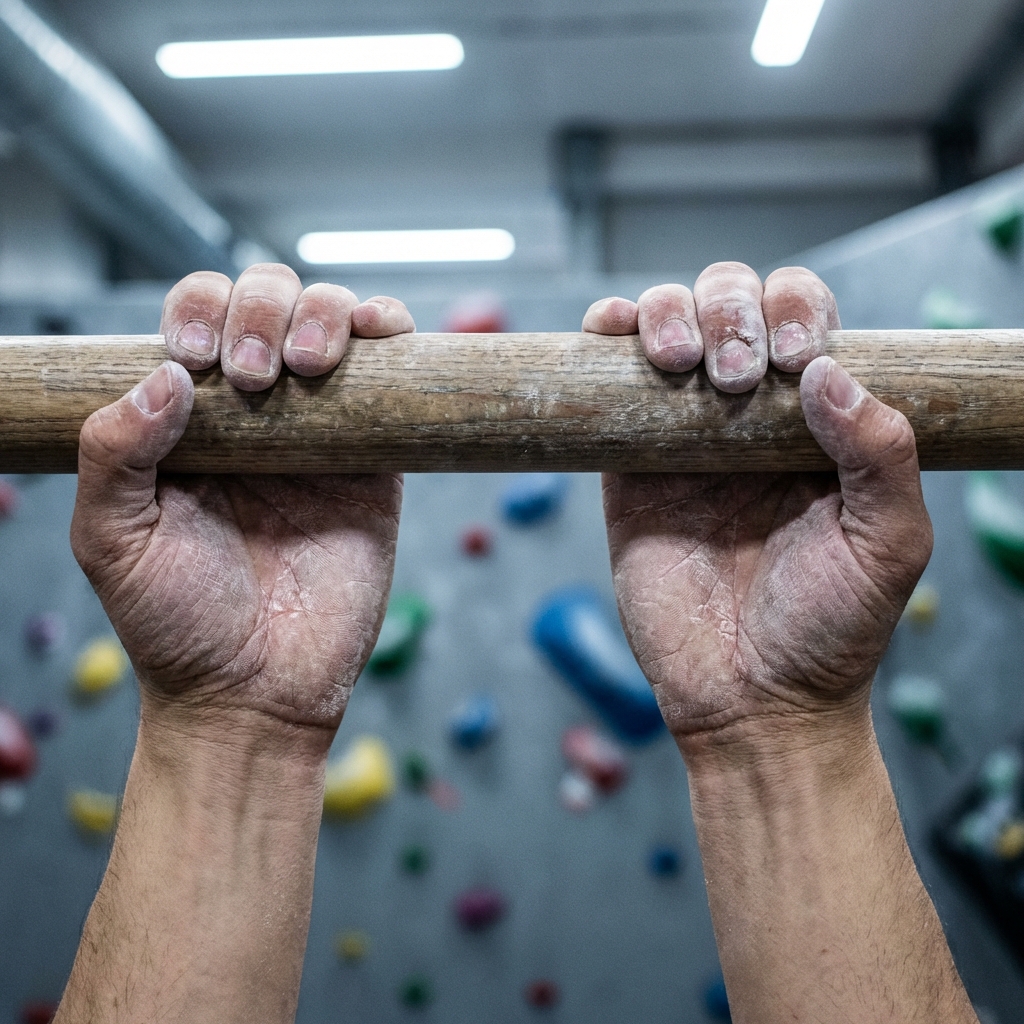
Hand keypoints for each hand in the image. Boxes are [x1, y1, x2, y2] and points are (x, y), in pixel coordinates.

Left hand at [69, 265, 414, 754]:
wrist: (257, 691)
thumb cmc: (177, 625)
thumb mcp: (112, 540)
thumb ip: (114, 452)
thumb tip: (164, 375)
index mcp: (188, 422)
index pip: (197, 318)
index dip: (199, 310)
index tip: (197, 359)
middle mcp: (257, 414)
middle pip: (267, 301)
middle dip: (259, 311)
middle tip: (253, 377)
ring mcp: (322, 432)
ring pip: (331, 319)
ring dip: (321, 311)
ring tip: (306, 365)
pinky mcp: (377, 461)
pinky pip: (393, 374)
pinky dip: (391, 330)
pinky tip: (378, 332)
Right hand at [583, 263, 932, 754]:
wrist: (750, 698)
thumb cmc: (829, 630)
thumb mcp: (889, 543)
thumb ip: (882, 453)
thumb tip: (827, 372)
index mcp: (816, 423)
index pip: (804, 320)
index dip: (795, 310)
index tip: (793, 362)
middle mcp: (746, 416)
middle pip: (731, 302)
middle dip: (731, 311)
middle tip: (734, 378)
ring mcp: (680, 436)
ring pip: (667, 322)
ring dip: (670, 311)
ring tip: (682, 363)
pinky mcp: (625, 466)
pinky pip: (607, 380)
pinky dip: (605, 332)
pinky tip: (612, 330)